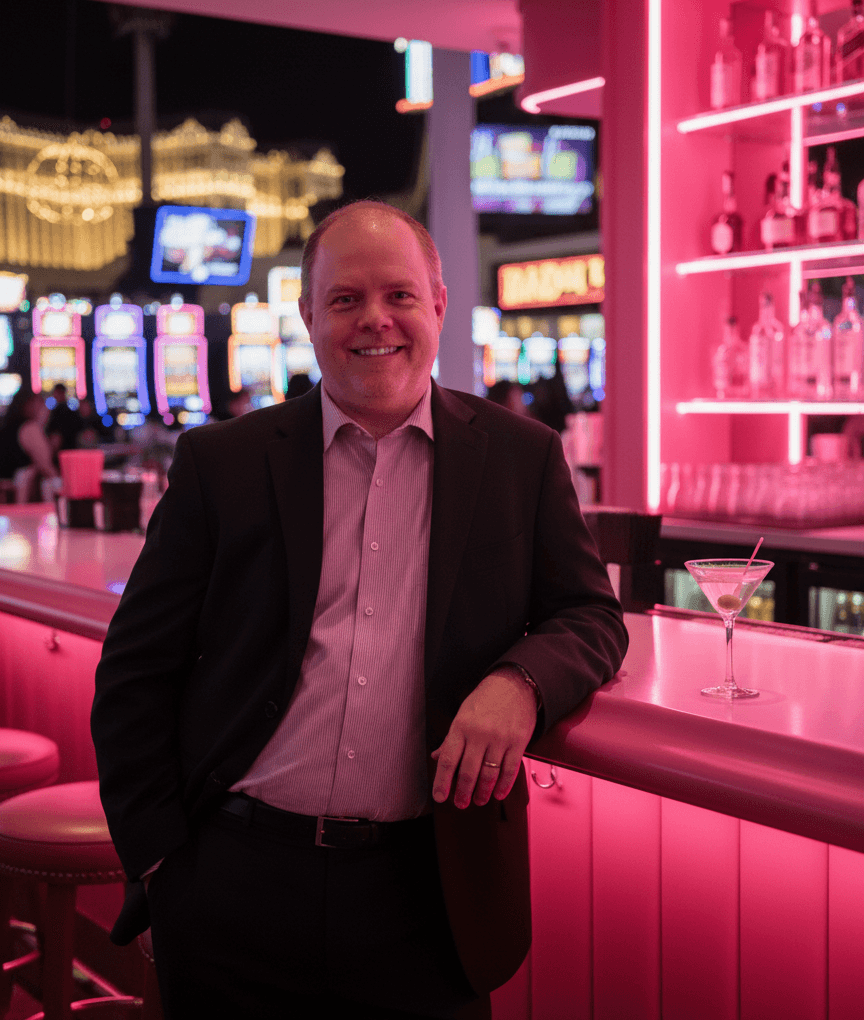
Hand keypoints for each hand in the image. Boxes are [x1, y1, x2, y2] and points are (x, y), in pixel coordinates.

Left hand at [431, 668, 536, 809]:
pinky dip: (504, 785)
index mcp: (461, 726)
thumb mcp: (463, 714)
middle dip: (463, 792)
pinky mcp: (518, 742)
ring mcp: (500, 738)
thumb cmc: (485, 699)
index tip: (440, 797)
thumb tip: (437, 757)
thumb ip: (452, 738)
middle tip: (461, 803)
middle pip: (469, 771)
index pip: (449, 760)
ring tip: (479, 800)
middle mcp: (480, 733)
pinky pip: (510, 769)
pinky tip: (498, 793)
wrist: (514, 684)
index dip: (442, 782)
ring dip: (483, 792)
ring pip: (489, 774)